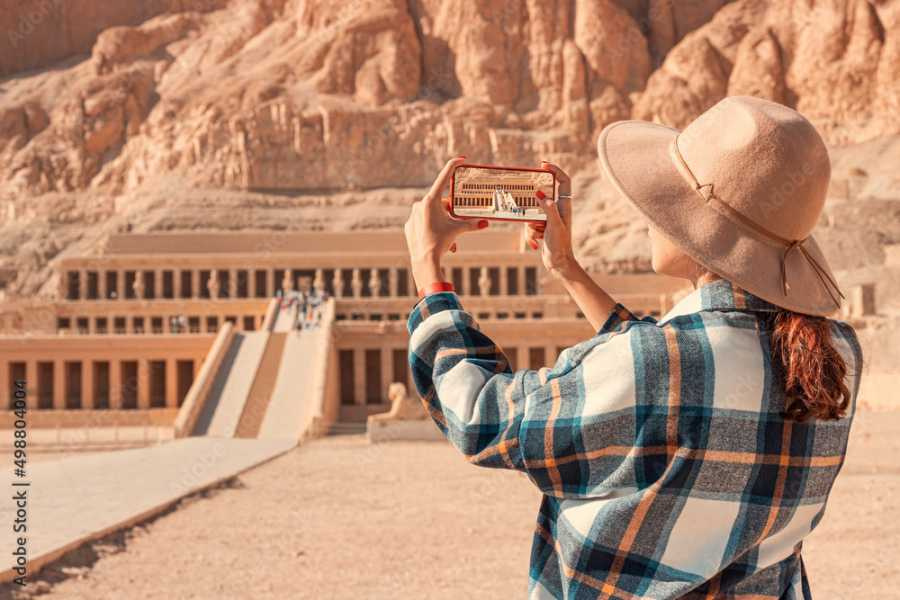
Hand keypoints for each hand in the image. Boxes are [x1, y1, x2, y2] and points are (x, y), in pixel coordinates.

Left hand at [404, 157, 488, 288]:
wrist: (424, 260)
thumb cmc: (441, 242)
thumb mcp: (458, 230)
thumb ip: (472, 224)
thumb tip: (486, 223)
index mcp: (431, 200)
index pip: (444, 177)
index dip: (453, 166)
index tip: (461, 158)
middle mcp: (420, 204)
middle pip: (442, 202)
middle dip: (451, 212)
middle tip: (455, 223)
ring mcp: (413, 215)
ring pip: (434, 214)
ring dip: (443, 223)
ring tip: (448, 239)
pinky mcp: (410, 225)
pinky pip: (424, 222)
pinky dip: (433, 228)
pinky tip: (435, 239)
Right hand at [525, 161, 576, 277]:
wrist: (558, 264)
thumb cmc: (560, 246)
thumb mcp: (554, 226)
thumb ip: (548, 209)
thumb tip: (540, 193)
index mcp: (564, 206)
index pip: (563, 181)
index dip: (555, 170)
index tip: (543, 164)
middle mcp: (557, 209)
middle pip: (542, 196)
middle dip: (534, 204)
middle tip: (528, 204)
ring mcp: (548, 218)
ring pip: (532, 212)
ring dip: (531, 224)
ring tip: (539, 235)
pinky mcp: (541, 227)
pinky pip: (529, 223)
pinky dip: (530, 233)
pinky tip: (536, 243)